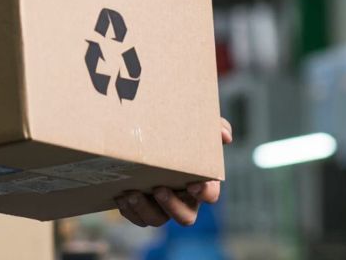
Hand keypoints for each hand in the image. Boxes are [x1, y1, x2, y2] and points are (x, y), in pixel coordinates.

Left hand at [114, 116, 232, 227]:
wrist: (147, 136)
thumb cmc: (179, 133)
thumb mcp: (198, 126)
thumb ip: (215, 127)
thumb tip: (225, 136)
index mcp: (200, 182)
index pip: (210, 196)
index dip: (205, 193)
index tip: (193, 184)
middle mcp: (183, 199)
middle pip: (186, 218)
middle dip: (172, 206)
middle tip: (159, 189)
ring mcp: (162, 207)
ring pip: (158, 220)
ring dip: (145, 210)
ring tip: (132, 194)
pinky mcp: (143, 208)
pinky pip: (138, 219)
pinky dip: (129, 211)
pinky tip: (120, 197)